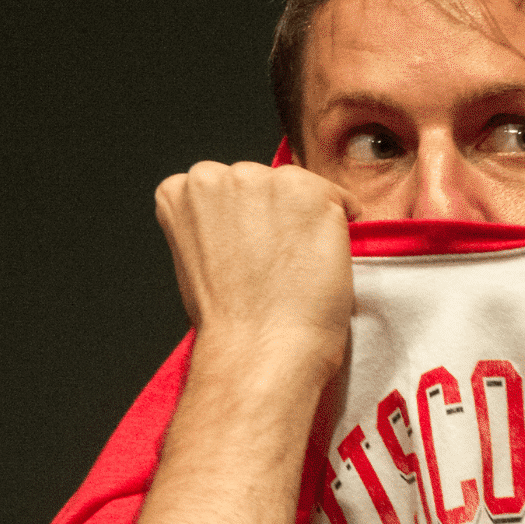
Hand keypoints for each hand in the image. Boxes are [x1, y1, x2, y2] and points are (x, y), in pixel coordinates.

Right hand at [154, 161, 360, 378]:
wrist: (260, 348)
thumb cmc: (230, 321)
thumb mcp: (197, 259)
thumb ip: (213, 224)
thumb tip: (243, 221)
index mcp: (181, 190)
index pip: (226, 185)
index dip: (247, 220)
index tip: (253, 248)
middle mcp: (216, 175)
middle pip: (263, 181)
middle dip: (276, 214)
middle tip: (278, 262)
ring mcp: (263, 181)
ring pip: (300, 188)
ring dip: (307, 218)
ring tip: (296, 266)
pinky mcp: (311, 192)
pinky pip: (342, 200)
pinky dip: (343, 225)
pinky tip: (321, 259)